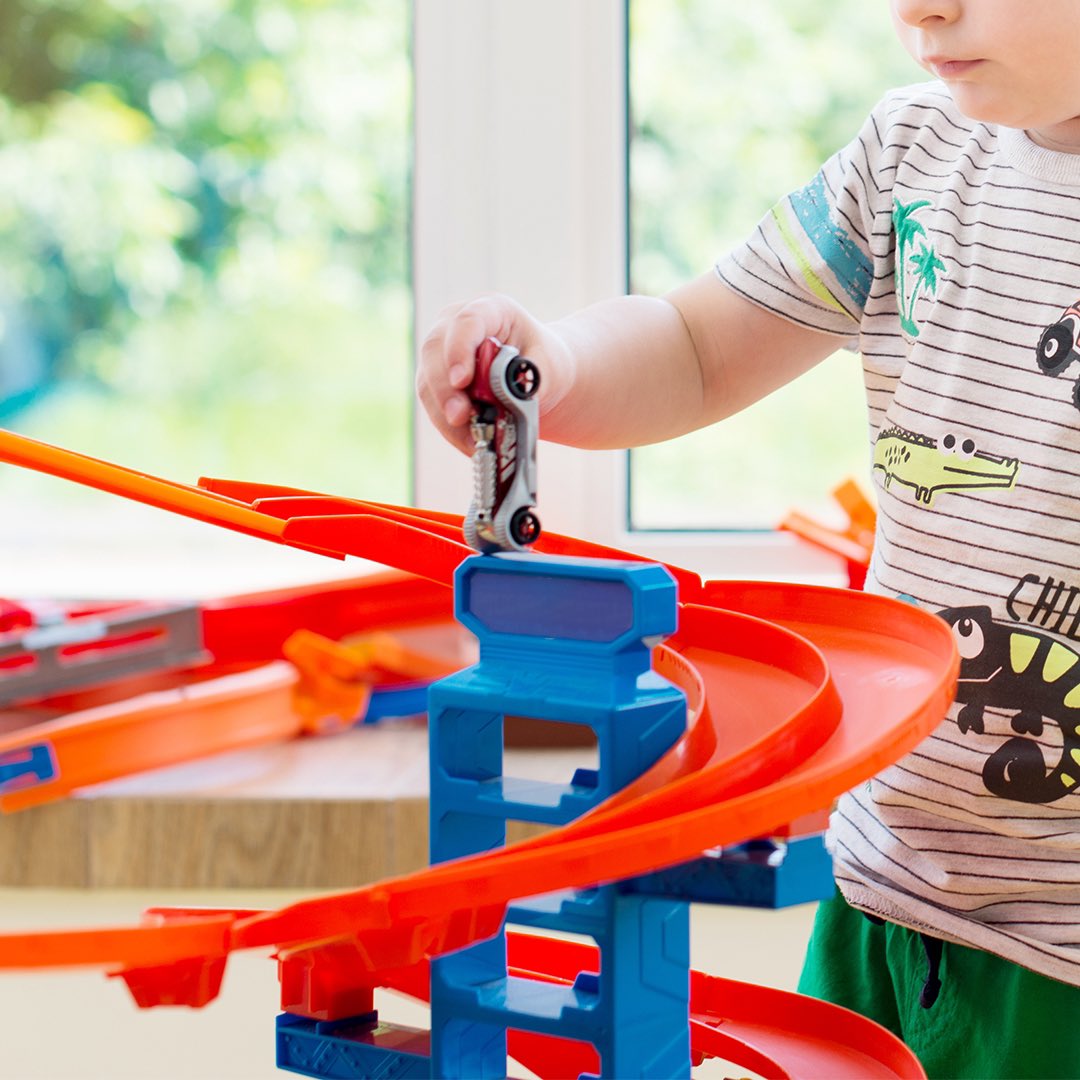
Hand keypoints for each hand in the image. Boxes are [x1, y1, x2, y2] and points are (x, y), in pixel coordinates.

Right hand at [417, 293, 568, 453]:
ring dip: (446, 416)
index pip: (467, 321)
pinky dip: (450, 429)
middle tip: (460, 416)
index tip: (463, 380)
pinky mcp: (436, 381)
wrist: (540, 376)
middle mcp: (456, 325)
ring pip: (428, 382)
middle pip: (435, 350)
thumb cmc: (544, 364)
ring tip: (472, 441)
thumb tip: (507, 398)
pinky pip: (433, 405)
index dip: (460, 349)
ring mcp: (441, 352)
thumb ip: (528, 378)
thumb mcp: (549, 367)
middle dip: (445, 388)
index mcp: (491, 310)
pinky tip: (470, 444)